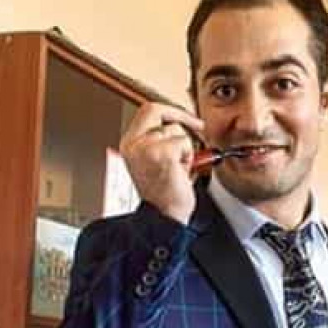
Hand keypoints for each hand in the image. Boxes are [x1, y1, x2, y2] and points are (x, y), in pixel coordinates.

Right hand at [119, 103, 203, 223]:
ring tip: (178, 168)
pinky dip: (188, 158)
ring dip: (184, 149)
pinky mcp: (161, 154)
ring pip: (175, 129)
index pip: (147, 110)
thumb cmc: (164, 194)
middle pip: (157, 110)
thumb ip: (160, 139)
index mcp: (129, 144)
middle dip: (181, 118)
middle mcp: (133, 144)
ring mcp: (145, 147)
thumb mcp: (155, 161)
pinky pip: (184, 143)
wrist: (164, 216)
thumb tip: (181, 122)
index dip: (169, 110)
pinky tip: (181, 172)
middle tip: (198, 126)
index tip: (186, 117)